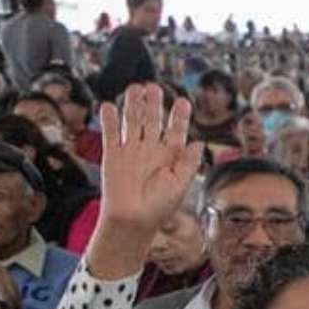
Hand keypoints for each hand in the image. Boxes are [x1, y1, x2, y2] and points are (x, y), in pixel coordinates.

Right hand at [95, 83, 203, 239]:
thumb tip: (198, 142)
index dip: (179, 116)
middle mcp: (152, 149)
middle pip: (153, 120)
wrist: (133, 221)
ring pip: (133, 121)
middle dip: (154, 104)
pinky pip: (111, 133)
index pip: (176, 130)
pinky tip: (110, 105)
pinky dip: (110, 120)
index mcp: (171, 155)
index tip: (183, 102)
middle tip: (155, 88)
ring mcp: (132, 150)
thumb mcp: (180, 185)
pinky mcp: (113, 155)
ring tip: (135, 89)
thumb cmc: (160, 207)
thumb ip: (188, 163)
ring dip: (133, 105)